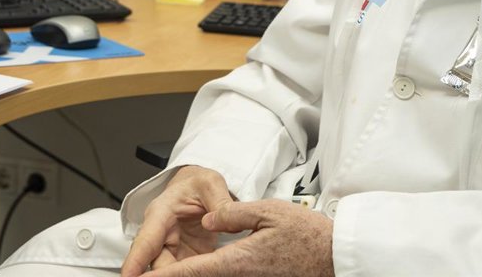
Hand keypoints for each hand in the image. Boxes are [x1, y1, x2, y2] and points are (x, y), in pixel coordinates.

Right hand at [122, 166, 234, 276]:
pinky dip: (193, 274)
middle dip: (162, 275)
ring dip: (179, 275)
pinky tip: (205, 273)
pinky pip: (184, 273)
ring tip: (198, 273)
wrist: (197, 190)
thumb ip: (220, 204)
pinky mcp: (184, 260)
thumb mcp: (211, 184)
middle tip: (184, 274)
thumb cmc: (196, 184)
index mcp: (160, 213)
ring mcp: (171, 250)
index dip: (135, 260)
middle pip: (155, 263)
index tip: (128, 276)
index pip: (145, 240)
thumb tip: (220, 222)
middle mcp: (160, 235)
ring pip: (168, 272)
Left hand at [145, 199, 333, 276]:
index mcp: (236, 260)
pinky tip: (200, 268)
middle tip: (146, 273)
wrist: (335, 256)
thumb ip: (233, 214)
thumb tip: (208, 219)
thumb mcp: (268, 211)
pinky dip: (205, 273)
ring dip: (188, 273)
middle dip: (171, 276)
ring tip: (166, 269)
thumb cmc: (307, 234)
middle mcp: (238, 276)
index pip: (190, 271)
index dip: (162, 276)